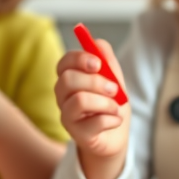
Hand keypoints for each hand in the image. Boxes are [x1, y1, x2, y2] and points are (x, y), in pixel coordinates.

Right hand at [54, 41, 128, 161]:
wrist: (115, 136)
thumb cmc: (110, 104)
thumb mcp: (113, 78)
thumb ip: (106, 59)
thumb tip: (98, 43)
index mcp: (70, 78)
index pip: (64, 62)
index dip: (79, 59)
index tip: (98, 64)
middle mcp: (63, 96)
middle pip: (68, 80)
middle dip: (96, 82)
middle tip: (114, 89)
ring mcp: (67, 115)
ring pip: (79, 100)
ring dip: (105, 103)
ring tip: (115, 108)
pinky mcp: (77, 134)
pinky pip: (93, 122)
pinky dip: (112, 120)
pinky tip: (115, 121)